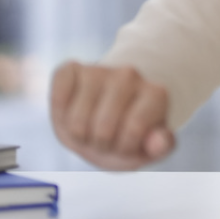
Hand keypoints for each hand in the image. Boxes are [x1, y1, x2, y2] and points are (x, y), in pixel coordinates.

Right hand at [50, 61, 174, 170]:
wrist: (106, 118)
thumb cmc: (128, 135)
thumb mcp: (149, 148)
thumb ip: (161, 147)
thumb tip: (161, 141)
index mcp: (156, 93)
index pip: (133, 130)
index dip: (125, 148)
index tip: (128, 143)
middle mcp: (129, 75)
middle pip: (103, 129)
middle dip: (101, 144)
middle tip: (107, 139)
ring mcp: (98, 70)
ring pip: (77, 121)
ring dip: (79, 136)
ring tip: (90, 128)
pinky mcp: (70, 70)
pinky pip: (58, 96)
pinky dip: (60, 113)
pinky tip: (73, 111)